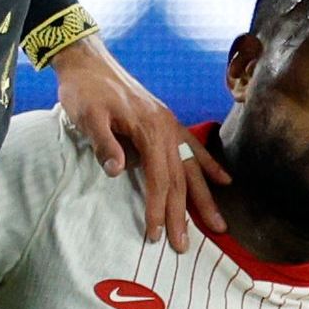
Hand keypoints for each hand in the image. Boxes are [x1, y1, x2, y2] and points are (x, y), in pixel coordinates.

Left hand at [51, 43, 222, 243]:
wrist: (88, 61)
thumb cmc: (85, 90)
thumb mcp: (87, 116)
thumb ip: (104, 143)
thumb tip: (118, 171)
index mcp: (149, 129)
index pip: (159, 178)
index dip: (158, 208)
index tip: (156, 235)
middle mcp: (166, 128)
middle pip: (178, 179)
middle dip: (182, 215)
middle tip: (184, 246)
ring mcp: (170, 124)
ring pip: (191, 168)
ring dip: (204, 199)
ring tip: (218, 226)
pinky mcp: (167, 122)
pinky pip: (194, 147)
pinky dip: (210, 166)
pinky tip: (224, 181)